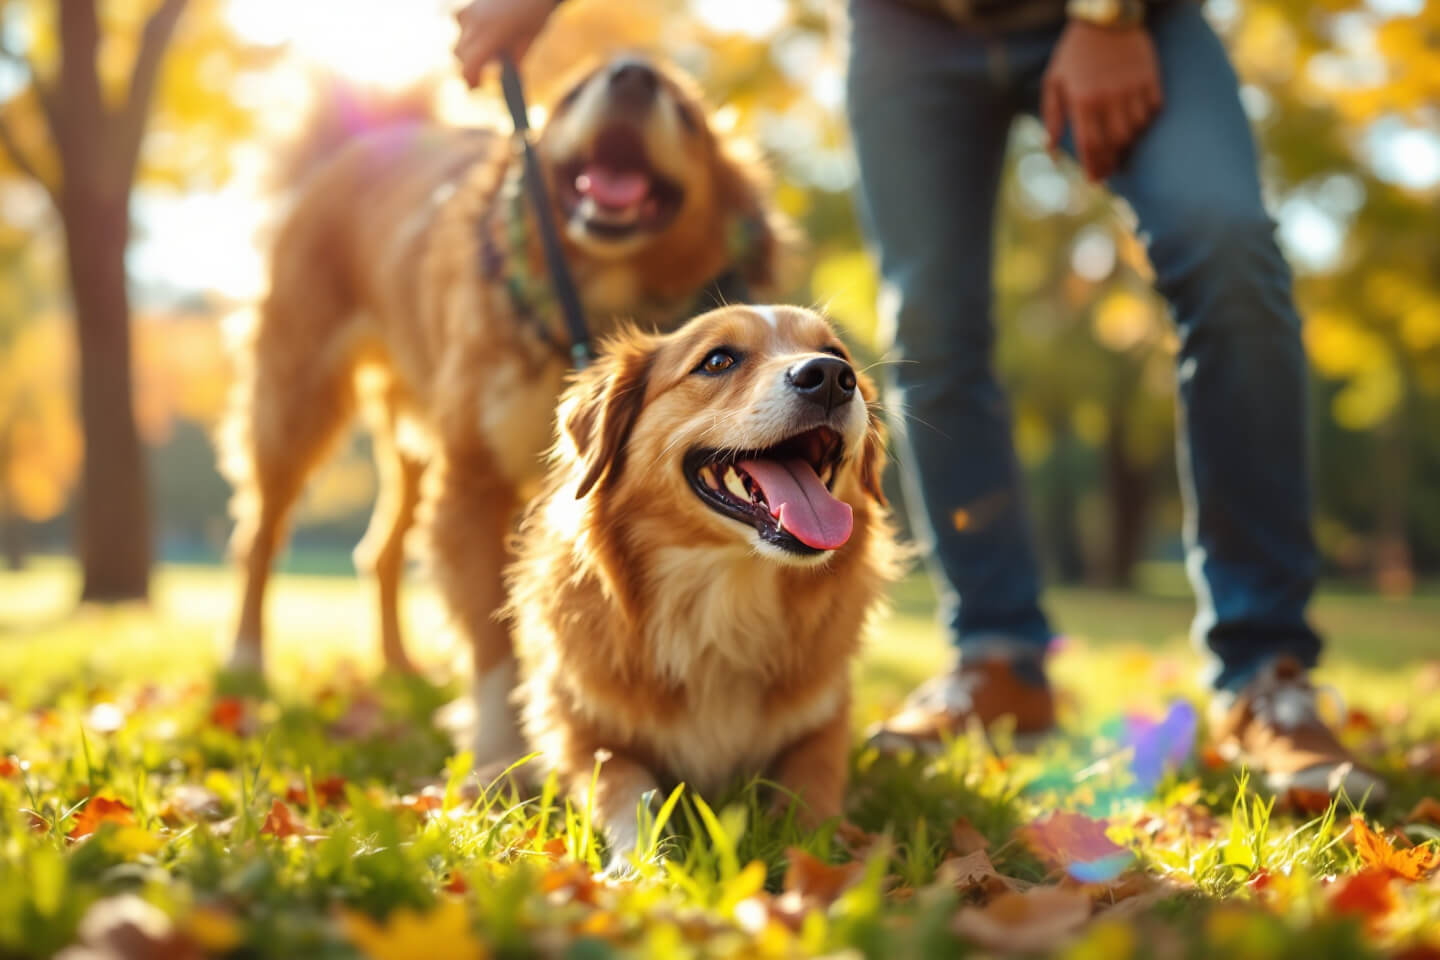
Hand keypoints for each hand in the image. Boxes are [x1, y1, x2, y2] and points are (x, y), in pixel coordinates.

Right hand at [454, 0, 554, 87]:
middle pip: (460, 56)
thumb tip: (508, 82)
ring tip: (492, 48)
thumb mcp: (529, 40)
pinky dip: (470, 33)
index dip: (470, 80)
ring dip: (470, 50)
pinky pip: (461, 25)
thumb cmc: (535, 10)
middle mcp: (474, 23)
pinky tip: (488, 31)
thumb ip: (515, 61)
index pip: (469, 66)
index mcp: (490, 35)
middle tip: (485, 74)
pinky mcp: (469, 5)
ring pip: (460, 41)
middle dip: (470, 66)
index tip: (476, 87)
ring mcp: (469, 12)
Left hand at [1041, 21, 1162, 181]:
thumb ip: (1052, 117)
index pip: (1090, 146)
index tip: (1094, 180)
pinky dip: (1146, 121)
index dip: (1093, 167)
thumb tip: (1051, 150)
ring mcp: (1132, 88)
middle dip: (1111, 162)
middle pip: (1115, 143)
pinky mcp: (1150, 78)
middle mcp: (1108, 98)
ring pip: (1136, 129)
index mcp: (1082, 101)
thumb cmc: (1074, 53)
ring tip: (1120, 147)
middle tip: (1108, 171)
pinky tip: (1136, 124)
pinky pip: (1153, 110)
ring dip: (1128, 143)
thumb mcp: (1054, 81)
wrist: (1106, 19)